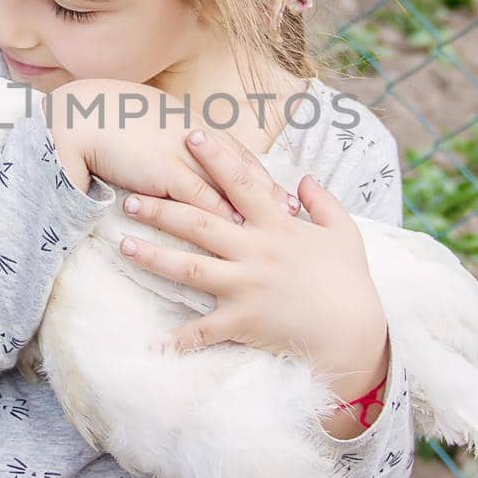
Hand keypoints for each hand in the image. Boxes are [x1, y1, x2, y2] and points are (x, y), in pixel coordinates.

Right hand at [43, 79, 295, 223]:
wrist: (82, 114)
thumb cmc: (112, 121)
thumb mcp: (152, 124)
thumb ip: (171, 139)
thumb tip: (182, 154)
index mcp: (192, 124)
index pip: (236, 152)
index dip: (260, 173)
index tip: (282, 188)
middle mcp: (194, 137)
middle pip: (241, 168)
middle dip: (268, 190)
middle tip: (293, 211)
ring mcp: (183, 154)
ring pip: (227, 184)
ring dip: (252, 206)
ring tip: (275, 227)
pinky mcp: (165, 171)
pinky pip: (198, 196)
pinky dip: (219, 213)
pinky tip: (235, 229)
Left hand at [117, 126, 390, 392]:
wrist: (354, 335)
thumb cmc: (350, 283)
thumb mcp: (345, 233)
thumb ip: (324, 201)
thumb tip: (303, 177)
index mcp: (278, 226)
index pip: (241, 183)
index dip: (216, 158)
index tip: (189, 136)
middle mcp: (256, 251)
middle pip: (200, 223)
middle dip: (162, 207)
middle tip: (129, 195)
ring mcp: (246, 287)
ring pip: (189, 268)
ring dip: (153, 256)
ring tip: (123, 245)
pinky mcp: (242, 321)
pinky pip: (202, 331)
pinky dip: (177, 338)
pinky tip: (150, 341)